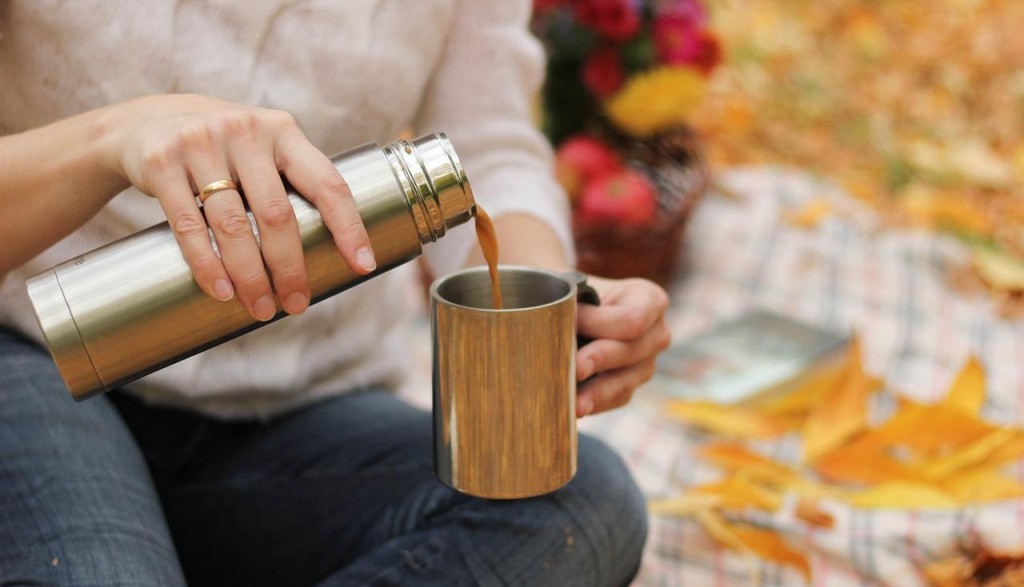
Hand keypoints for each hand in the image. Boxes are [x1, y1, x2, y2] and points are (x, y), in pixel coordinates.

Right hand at [111, 94, 374, 320]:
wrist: (145, 120)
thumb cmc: (224, 149)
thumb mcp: (263, 148)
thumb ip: (292, 182)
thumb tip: (331, 252)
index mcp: (283, 131)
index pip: (327, 183)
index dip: (349, 227)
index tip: (363, 266)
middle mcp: (245, 131)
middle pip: (277, 214)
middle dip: (291, 267)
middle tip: (297, 305)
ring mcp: (201, 143)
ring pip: (233, 225)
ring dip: (251, 276)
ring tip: (262, 308)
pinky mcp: (161, 162)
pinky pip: (188, 225)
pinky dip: (207, 265)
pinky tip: (222, 291)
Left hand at [575, 276, 670, 416]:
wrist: (569, 312)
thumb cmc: (574, 295)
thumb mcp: (576, 290)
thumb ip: (572, 303)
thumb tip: (560, 322)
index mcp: (650, 300)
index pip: (633, 319)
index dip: (600, 324)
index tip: (569, 322)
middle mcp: (656, 334)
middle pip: (630, 351)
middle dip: (598, 360)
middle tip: (572, 367)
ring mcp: (646, 365)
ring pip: (624, 382)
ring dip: (595, 392)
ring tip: (572, 401)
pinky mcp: (630, 387)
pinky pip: (616, 399)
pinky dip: (593, 403)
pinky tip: (573, 407)